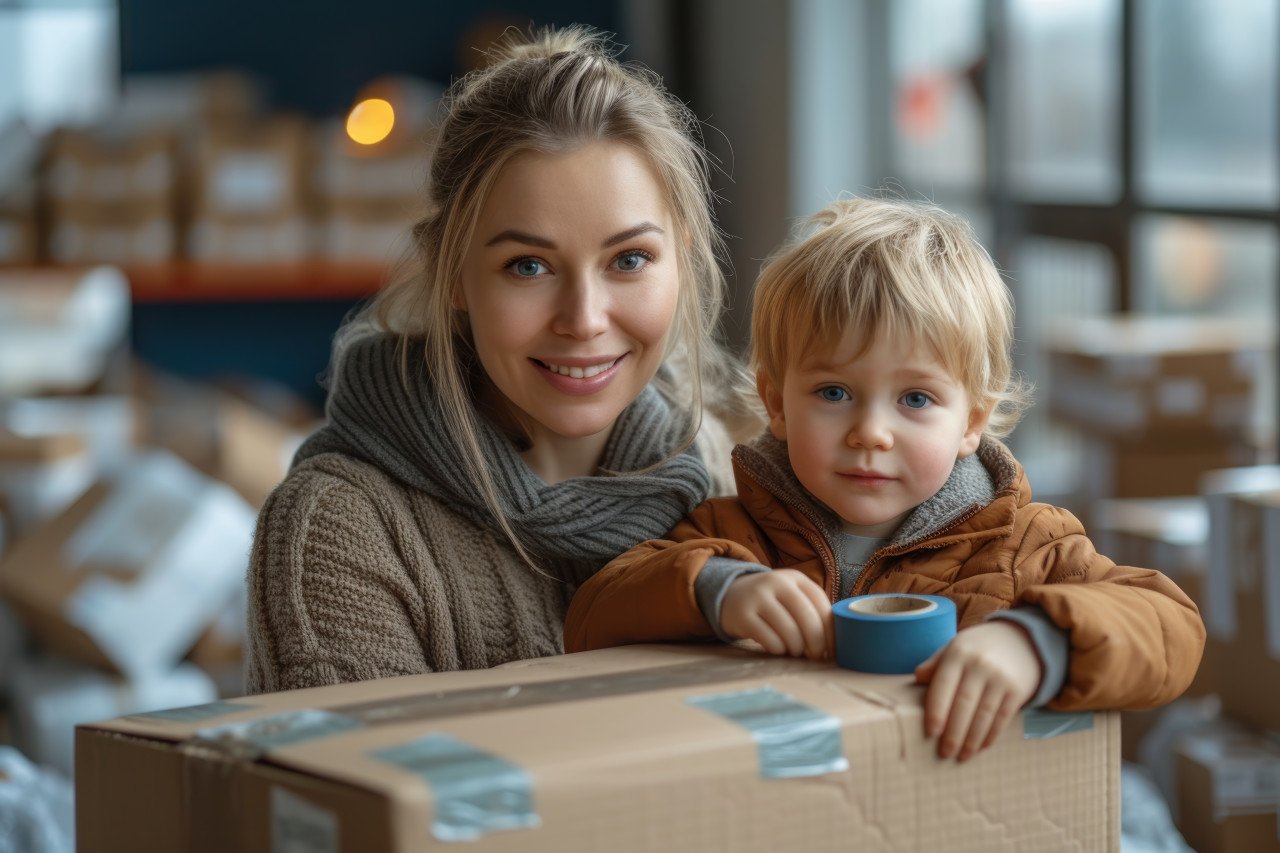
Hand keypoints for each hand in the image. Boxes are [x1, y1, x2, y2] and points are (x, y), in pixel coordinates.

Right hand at [721, 570, 831, 660]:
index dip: (831, 631)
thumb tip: (835, 644)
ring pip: (789, 632)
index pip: (822, 604)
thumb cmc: (771, 602)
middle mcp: (777, 582)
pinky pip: (770, 640)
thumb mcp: (791, 596)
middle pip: (808, 618)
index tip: (833, 650)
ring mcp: (758, 597)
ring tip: (794, 650)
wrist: (730, 596)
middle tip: (815, 656)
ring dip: (797, 649)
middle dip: (816, 643)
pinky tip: (777, 647)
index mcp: (795, 578)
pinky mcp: (743, 615)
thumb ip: (812, 610)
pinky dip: (778, 649)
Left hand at [914, 621, 1041, 761]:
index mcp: (958, 653)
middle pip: (964, 704)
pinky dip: (991, 735)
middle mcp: (980, 664)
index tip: (930, 733)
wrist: (1021, 639)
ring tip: (962, 756)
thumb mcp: (955, 648)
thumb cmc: (977, 649)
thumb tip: (918, 678)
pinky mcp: (1018, 690)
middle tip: (944, 753)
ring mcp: (1001, 677)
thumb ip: (936, 664)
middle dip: (953, 732)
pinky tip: (981, 747)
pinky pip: (1002, 717)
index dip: (936, 710)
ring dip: (971, 739)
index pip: (943, 685)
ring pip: (983, 714)